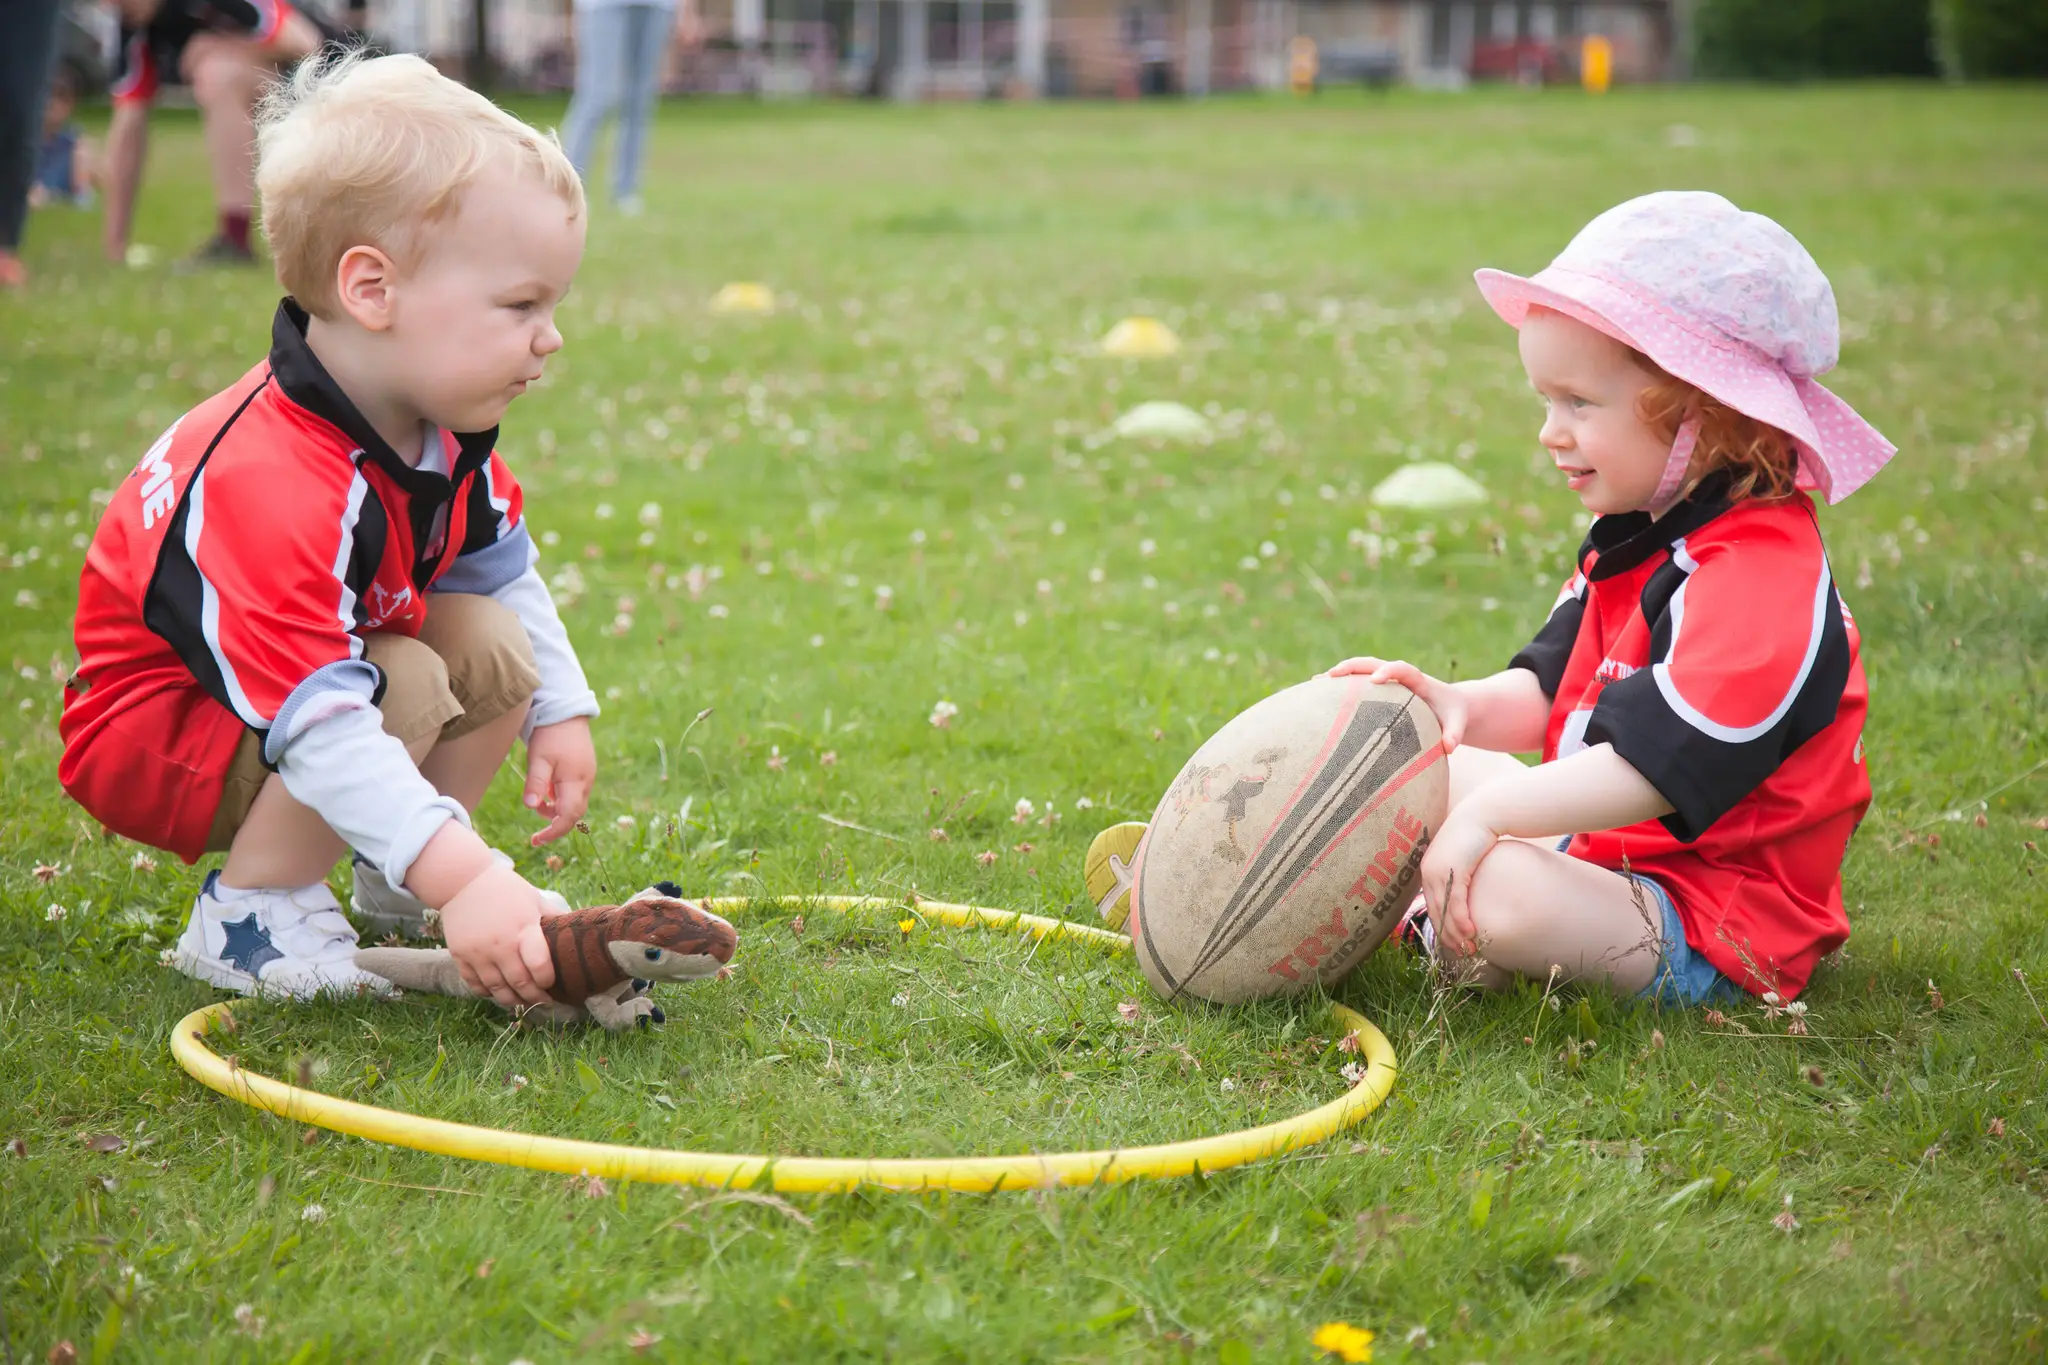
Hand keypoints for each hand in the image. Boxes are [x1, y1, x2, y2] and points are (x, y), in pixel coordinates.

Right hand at [437, 863, 557, 1010]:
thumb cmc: (505, 890)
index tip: (552, 984)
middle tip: (543, 1002)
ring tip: (523, 1002)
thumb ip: (554, 917)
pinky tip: (498, 992)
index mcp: (523, 928)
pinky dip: (488, 993)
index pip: (539, 966)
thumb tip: (578, 931)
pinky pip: (475, 985)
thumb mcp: (534, 899)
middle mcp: (500, 944)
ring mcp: (478, 952)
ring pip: (497, 990)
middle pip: (520, 984)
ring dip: (512, 1001)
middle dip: (534, 998)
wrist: (461, 881)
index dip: (547, 981)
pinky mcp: (460, 956)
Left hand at [525, 717, 595, 845]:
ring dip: (555, 811)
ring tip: (537, 801)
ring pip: (573, 804)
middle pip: (573, 813)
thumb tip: (530, 807)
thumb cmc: (550, 734)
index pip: (568, 816)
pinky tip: (547, 790)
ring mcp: (587, 776)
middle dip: (554, 824)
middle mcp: (586, 781)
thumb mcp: (538, 759)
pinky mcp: (583, 770)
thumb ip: (536, 784)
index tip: (537, 840)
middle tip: (536, 834)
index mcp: (576, 781)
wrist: (565, 711)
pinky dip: (560, 799)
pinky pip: (574, 793)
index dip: (554, 831)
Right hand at [1325, 657, 1470, 749]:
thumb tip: (1449, 747)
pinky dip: (1340, 686)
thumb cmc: (1453, 715)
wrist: (1451, 705)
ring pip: (1361, 670)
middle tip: (1333, 675)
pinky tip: (1318, 692)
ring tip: (1316, 682)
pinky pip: (1357, 683)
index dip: (1388, 671)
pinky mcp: (1380, 689)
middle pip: (1373, 663)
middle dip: (1353, 667)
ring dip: (1340, 674)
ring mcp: (1387, 681)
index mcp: (1418, 680)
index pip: (1402, 668)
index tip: (1376, 680)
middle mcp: (1399, 676)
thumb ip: (1455, 733)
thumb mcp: (1458, 723)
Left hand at [1418, 802, 1502, 957]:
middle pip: (1436, 912)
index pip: (1431, 905)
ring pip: (1445, 910)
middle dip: (1447, 936)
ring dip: (1456, 932)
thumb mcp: (1460, 858)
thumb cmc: (1474, 835)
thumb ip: (1456, 875)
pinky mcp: (1455, 869)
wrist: (1482, 814)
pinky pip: (1457, 901)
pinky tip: (1471, 932)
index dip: (1441, 926)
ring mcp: (1439, 871)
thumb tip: (1462, 893)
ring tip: (1468, 949)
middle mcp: (1428, 872)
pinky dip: (1463, 919)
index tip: (1451, 944)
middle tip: (1460, 954)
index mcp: (1427, 870)